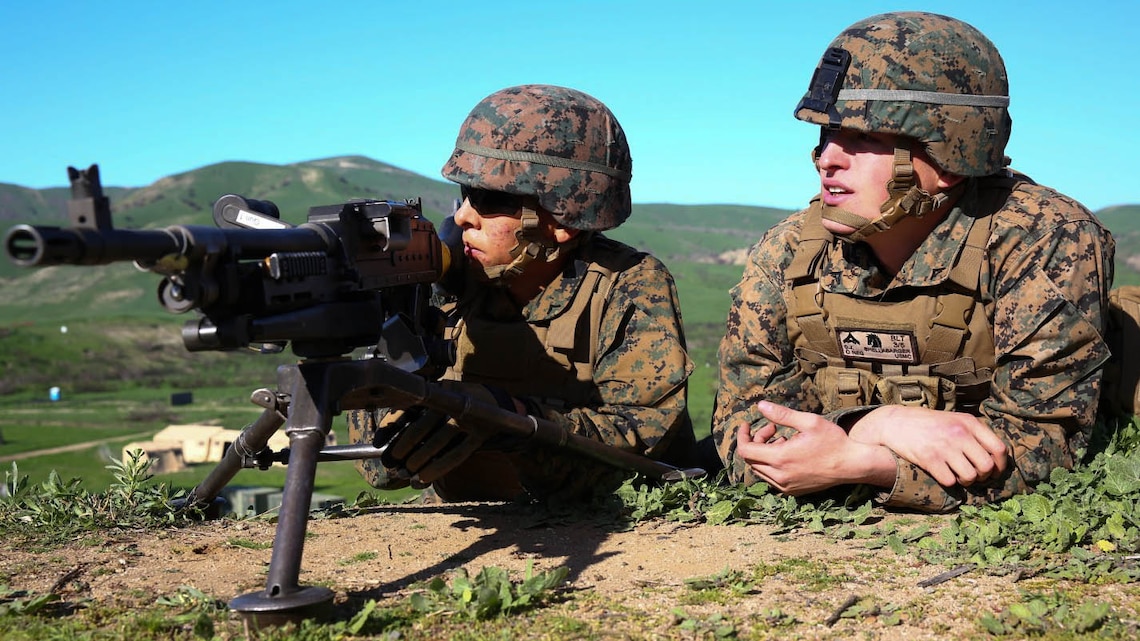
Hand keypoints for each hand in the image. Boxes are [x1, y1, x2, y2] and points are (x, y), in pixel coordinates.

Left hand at [382, 381, 516, 484]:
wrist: (497, 404)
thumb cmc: (455, 410)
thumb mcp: (437, 406)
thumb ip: (415, 420)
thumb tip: (384, 446)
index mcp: (435, 392)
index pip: (408, 407)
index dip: (390, 426)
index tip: (378, 443)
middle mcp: (450, 401)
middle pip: (421, 426)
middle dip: (402, 448)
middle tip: (391, 463)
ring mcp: (467, 417)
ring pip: (437, 441)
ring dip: (417, 460)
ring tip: (405, 472)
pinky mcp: (480, 434)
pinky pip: (456, 455)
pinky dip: (437, 468)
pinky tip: (423, 478)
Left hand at [735, 401, 894, 494]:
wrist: (852, 465)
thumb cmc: (833, 441)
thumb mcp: (808, 422)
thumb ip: (782, 414)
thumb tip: (760, 406)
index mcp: (780, 459)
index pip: (745, 450)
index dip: (742, 435)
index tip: (747, 424)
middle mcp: (779, 476)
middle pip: (750, 459)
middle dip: (756, 441)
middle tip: (772, 429)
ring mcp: (785, 486)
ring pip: (759, 469)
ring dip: (764, 453)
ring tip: (783, 439)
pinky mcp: (792, 491)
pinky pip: (771, 478)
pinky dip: (772, 464)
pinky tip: (788, 453)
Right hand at [848, 405, 1009, 486]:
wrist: (894, 422)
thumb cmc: (927, 423)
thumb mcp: (953, 419)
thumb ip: (973, 433)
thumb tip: (995, 456)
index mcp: (969, 422)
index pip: (999, 449)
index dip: (1001, 465)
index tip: (994, 472)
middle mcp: (959, 434)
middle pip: (987, 466)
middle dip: (983, 476)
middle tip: (973, 475)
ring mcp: (945, 447)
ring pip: (970, 476)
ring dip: (966, 481)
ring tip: (957, 475)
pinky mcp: (930, 459)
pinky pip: (950, 481)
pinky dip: (949, 482)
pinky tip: (942, 474)